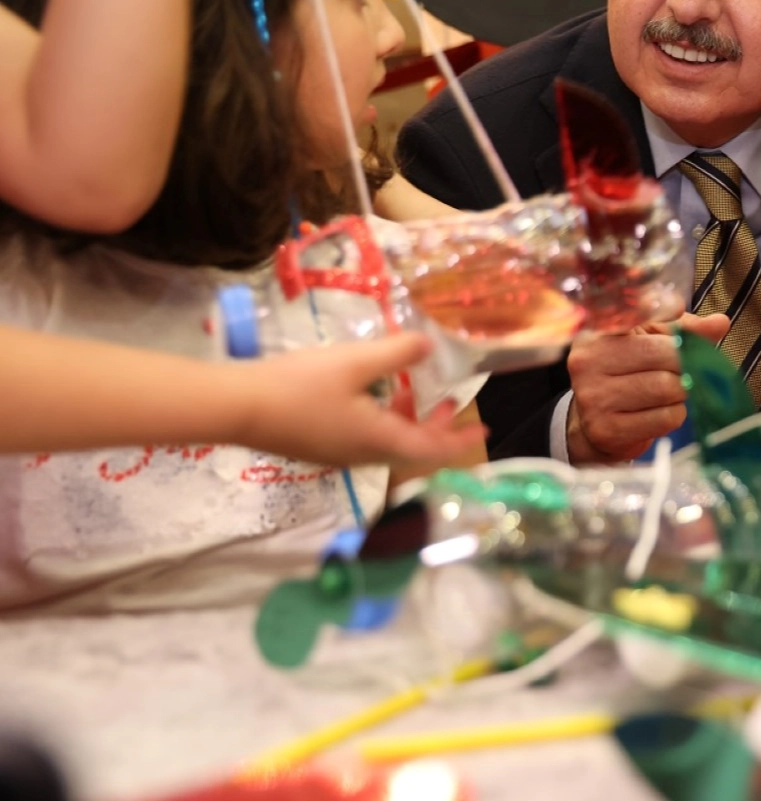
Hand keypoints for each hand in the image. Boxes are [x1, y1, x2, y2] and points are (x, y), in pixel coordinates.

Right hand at [236, 333, 485, 466]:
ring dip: (409, 423)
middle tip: (452, 405)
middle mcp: (364, 454)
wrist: (237, 408)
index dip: (460, 440)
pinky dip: (384, 422)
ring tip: (416, 396)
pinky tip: (374, 396)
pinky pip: (366, 439)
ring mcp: (339, 453)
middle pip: (413, 448)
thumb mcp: (355, 361)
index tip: (482, 430)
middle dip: (437, 428)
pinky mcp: (319, 446)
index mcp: (379, 439)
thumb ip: (397, 354)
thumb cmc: (300, 385)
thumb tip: (430, 345)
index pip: (433, 449)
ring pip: (388, 443)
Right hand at [566, 311, 730, 463]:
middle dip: (683, 364)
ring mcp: (594, 397)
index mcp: (597, 332)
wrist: (597, 424)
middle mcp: (588, 361)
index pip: (643, 318)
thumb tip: (719, 323)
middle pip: (663, 355)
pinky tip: (661, 411)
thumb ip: (684, 330)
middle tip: (683, 370)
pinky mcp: (607, 430)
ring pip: (666, 388)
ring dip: (680, 391)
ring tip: (670, 391)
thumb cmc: (627, 374)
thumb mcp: (651, 341)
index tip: (684, 336)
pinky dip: (674, 414)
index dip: (672, 327)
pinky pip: (665, 418)